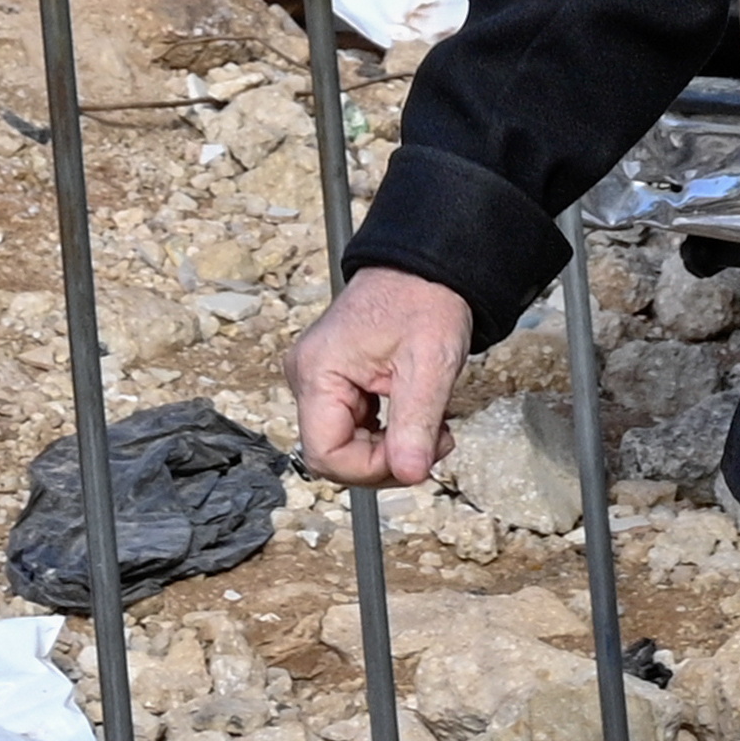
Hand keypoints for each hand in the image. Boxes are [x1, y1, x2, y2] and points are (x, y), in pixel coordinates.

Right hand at [284, 267, 472, 486]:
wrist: (425, 266)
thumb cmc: (423, 299)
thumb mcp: (429, 365)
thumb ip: (416, 425)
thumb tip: (409, 474)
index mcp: (318, 371)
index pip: (326, 455)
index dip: (371, 468)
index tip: (413, 456)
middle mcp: (308, 376)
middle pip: (334, 455)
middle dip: (386, 461)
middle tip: (432, 442)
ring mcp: (319, 379)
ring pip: (346, 446)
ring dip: (391, 449)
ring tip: (430, 426)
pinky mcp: (336, 381)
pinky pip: (354, 428)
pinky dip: (388, 434)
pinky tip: (414, 416)